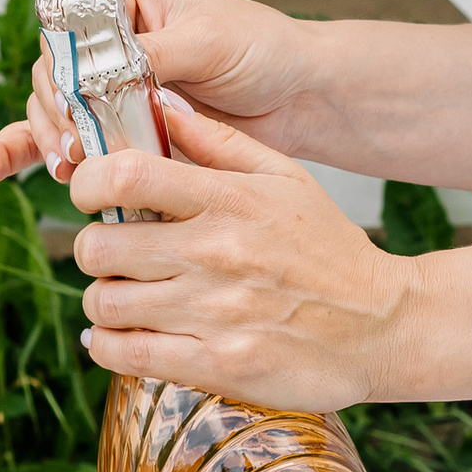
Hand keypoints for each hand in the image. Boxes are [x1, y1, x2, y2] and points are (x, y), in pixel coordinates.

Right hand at [0, 0, 315, 188]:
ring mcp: (103, 81)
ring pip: (49, 108)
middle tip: (77, 144)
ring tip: (68, 167)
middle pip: (50, 69)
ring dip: (49, 139)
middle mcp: (102, 35)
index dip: (62, 56)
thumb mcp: (209, 40)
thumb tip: (106, 72)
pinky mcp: (110, 124)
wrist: (295, 95)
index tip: (76, 94)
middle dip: (55, 109)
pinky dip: (22, 152)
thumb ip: (154, 54)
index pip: (65, 15)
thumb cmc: (260, 48)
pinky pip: (57, 136)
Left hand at [70, 96, 424, 411]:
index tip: (90, 195)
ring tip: (122, 298)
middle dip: (93, 250)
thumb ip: (219, 144)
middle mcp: (217, 253)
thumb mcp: (286, 179)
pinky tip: (119, 338)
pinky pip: (126, 355)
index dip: (88, 183)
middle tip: (111, 255)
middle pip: (99, 246)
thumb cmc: (331, 252)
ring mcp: (215, 312)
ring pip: (106, 304)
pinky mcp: (218, 365)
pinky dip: (108, 347)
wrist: (384, 326)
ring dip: (102, 301)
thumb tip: (162, 106)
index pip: (125, 176)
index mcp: (230, 201)